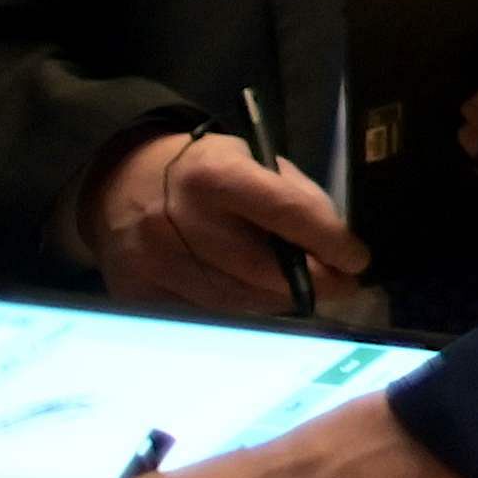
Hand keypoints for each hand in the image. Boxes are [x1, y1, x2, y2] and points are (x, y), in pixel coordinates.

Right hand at [78, 131, 364, 318]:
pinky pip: (205, 315)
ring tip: (303, 293)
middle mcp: (179, 220)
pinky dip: (240, 311)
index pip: (287, 213)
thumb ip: (295, 199)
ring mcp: (153, 261)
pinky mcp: (136, 293)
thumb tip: (336, 249)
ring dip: (280, 302)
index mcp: (215, 175)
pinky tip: (257, 298)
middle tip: (343, 287)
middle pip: (264, 270)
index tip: (357, 260)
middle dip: (315, 284)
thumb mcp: (253, 161)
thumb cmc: (205, 170)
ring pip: (238, 302)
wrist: (120, 182)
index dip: (329, 242)